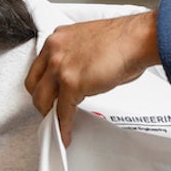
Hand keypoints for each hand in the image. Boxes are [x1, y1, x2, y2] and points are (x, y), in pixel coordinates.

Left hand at [25, 11, 159, 145]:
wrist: (136, 39)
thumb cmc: (123, 40)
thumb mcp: (90, 43)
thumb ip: (77, 59)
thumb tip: (79, 79)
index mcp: (58, 38)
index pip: (39, 67)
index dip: (43, 84)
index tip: (48, 94)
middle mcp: (54, 50)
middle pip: (33, 83)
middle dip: (41, 100)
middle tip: (50, 110)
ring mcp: (60, 66)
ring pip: (42, 99)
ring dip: (49, 115)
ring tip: (57, 124)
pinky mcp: (71, 83)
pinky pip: (62, 111)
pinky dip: (63, 125)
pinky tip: (66, 132)